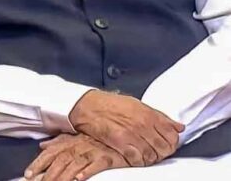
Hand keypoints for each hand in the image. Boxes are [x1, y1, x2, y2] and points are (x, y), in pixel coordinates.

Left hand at [25, 134, 126, 180]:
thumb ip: (58, 142)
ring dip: (63, 176)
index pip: (50, 152)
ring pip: (74, 164)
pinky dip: (87, 171)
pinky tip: (79, 178)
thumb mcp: (76, 138)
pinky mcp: (107, 158)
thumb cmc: (97, 139)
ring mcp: (93, 151)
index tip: (28, 174)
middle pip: (60, 160)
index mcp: (70, 142)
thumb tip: (42, 145)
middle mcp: (79, 146)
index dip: (38, 163)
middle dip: (48, 173)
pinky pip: (96, 165)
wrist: (121, 137)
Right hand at [69, 90, 183, 166]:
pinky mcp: (120, 143)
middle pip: (164, 147)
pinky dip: (138, 162)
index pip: (172, 134)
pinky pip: (136, 160)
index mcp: (149, 114)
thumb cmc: (110, 104)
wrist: (88, 105)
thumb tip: (178, 126)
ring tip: (145, 155)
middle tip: (157, 152)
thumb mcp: (138, 104)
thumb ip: (159, 116)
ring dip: (150, 158)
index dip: (172, 143)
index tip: (168, 144)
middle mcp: (142, 124)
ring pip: (152, 155)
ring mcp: (131, 134)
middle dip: (163, 152)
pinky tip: (135, 158)